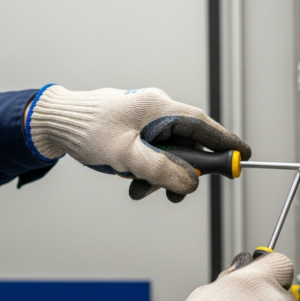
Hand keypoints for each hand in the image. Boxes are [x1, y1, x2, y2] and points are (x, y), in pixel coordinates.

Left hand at [25, 85, 250, 202]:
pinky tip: (130, 182)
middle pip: (186, 144)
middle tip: (177, 193)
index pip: (201, 124)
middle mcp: (155, 112)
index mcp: (157, 108)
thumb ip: (160, 169)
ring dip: (159, 176)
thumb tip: (191, 183)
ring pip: (168, 154)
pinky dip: (146, 172)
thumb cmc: (88, 130)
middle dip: (182, 171)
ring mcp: (144, 123)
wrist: (55, 124)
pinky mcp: (134, 133)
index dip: (224, 141)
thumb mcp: (125, 154)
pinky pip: (151, 156)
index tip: (244, 155)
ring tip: (139, 190)